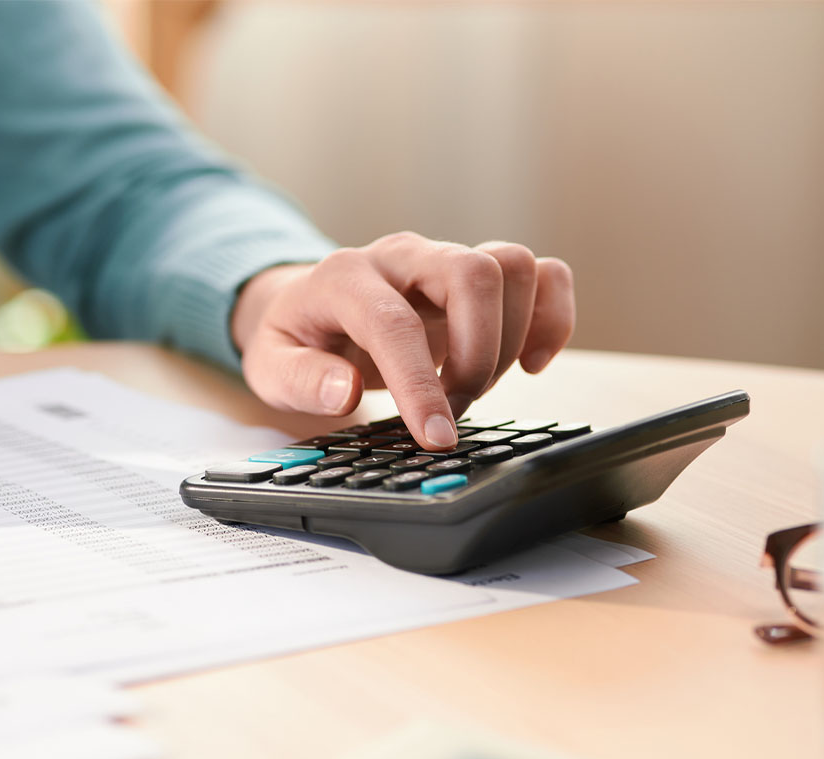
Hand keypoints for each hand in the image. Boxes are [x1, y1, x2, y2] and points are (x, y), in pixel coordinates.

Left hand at [231, 231, 574, 449]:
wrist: (307, 307)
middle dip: (477, 355)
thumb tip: (346, 390)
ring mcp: (445, 261)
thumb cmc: (295, 340)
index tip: (435, 437)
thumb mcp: (270, 369)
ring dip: (511, 339)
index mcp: (344, 277)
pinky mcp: (479, 276)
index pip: (394, 323)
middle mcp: (402, 257)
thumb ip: (302, 381)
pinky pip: (542, 274)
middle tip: (455, 408)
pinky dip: (553, 318)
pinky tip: (530, 362)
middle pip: (472, 273)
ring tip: (476, 387)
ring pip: (514, 266)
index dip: (420, 384)